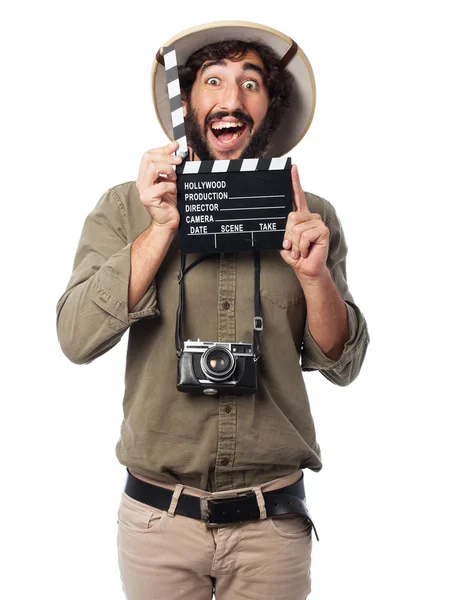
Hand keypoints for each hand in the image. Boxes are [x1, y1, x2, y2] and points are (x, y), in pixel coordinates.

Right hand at [136, 141, 182, 231]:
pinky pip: (162, 185)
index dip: (162, 149)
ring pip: (153, 168)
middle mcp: (141, 181)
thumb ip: (169, 167)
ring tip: (174, 178)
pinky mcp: (148, 199)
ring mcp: (143, 190)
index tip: (175, 146)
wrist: (168, 221)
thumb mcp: (170, 180)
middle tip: (178, 161)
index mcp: (145, 176)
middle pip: (149, 158)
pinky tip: (174, 191)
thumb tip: (176, 150)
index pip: (148, 155)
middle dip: (166, 157)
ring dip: (168, 170)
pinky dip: (172, 186)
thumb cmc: (169, 202)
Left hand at [280, 164, 329, 281]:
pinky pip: (304, 235)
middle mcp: (310, 217)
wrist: (306, 269)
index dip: (295, 181)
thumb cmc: (296, 255)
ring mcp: (317, 222)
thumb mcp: (285, 241)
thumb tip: (288, 224)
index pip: (297, 196)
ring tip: (300, 250)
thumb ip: (285, 230)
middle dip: (288, 235)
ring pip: (296, 228)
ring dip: (295, 244)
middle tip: (293, 246)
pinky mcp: (322, 230)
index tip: (293, 167)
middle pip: (291, 217)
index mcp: (300, 216)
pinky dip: (302, 247)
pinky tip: (307, 251)